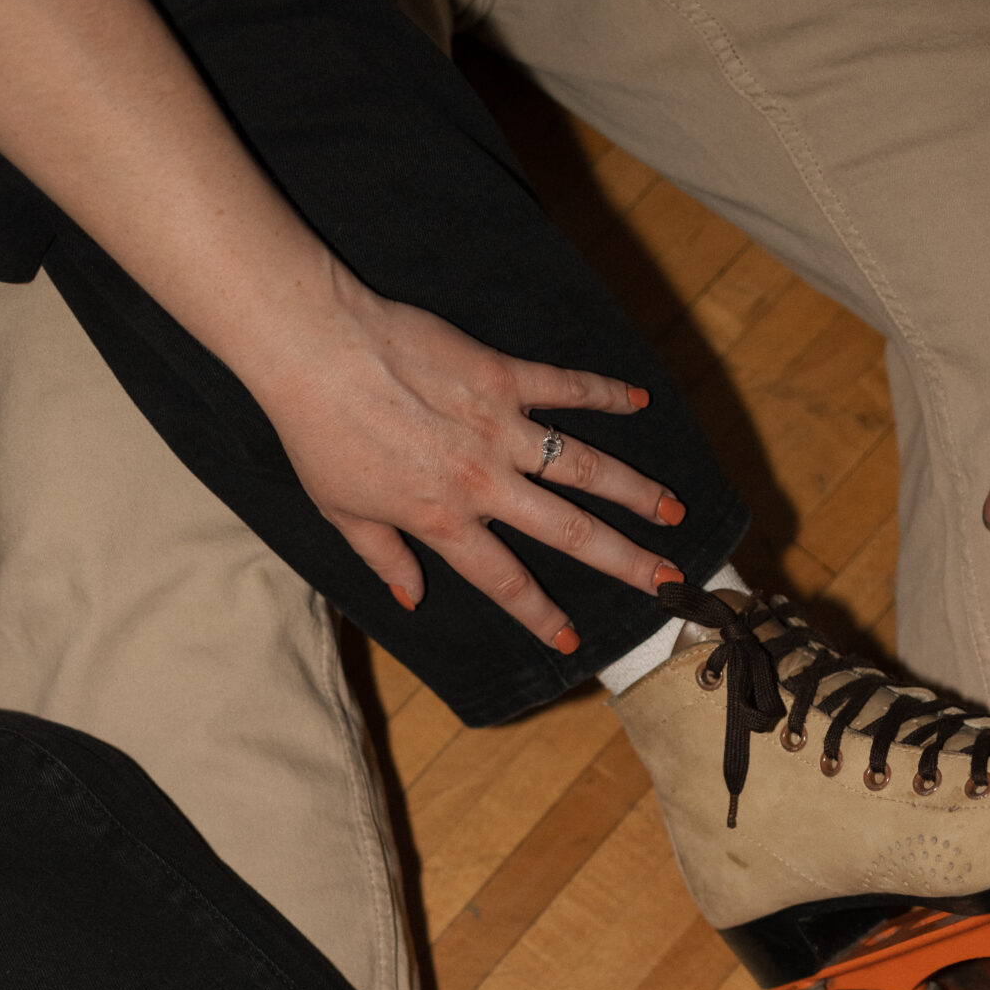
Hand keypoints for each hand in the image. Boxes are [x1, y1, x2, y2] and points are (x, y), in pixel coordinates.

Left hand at [244, 270, 686, 649]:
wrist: (316, 348)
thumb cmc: (319, 433)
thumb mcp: (341, 512)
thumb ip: (384, 557)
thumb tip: (409, 596)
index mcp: (443, 521)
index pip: (505, 581)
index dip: (540, 615)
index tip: (572, 640)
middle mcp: (483, 481)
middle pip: (569, 532)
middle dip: (624, 562)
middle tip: (669, 581)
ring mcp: (498, 427)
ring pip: (583, 466)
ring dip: (634, 490)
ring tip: (673, 511)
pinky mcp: (501, 375)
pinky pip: (565, 387)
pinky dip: (605, 393)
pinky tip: (640, 403)